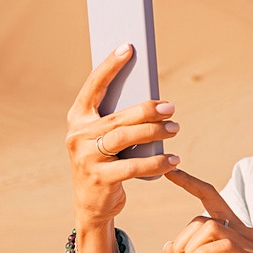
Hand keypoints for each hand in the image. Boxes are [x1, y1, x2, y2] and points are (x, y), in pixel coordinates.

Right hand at [66, 44, 181, 252]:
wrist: (91, 205)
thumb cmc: (105, 162)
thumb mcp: (104, 138)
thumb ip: (118, 119)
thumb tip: (152, 99)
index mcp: (77, 118)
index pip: (93, 86)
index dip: (110, 65)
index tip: (129, 47)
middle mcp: (78, 136)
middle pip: (119, 116)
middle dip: (148, 110)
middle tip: (172, 108)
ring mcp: (86, 158)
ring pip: (125, 138)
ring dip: (154, 132)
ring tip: (175, 129)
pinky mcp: (100, 179)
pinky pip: (133, 166)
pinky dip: (156, 162)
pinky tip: (173, 159)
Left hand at [163, 169, 252, 252]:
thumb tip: (168, 247)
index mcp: (236, 231)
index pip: (212, 198)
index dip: (191, 183)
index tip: (171, 172)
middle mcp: (244, 231)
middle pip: (202, 218)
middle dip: (183, 240)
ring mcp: (250, 244)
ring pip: (210, 227)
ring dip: (190, 248)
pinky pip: (220, 246)